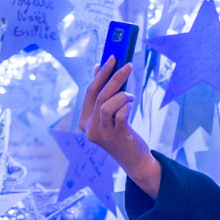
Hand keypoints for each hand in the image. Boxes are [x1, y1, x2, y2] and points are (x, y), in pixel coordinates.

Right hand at [78, 58, 161, 195]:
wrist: (134, 160)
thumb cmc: (122, 133)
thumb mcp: (109, 115)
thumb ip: (103, 95)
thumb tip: (99, 68)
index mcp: (85, 120)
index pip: (90, 91)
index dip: (101, 74)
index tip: (111, 58)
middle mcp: (90, 127)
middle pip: (99, 95)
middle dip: (113, 77)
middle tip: (127, 65)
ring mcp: (102, 133)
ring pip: (107, 104)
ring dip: (122, 95)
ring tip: (131, 96)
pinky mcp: (116, 137)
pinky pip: (120, 114)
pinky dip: (127, 106)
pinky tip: (131, 106)